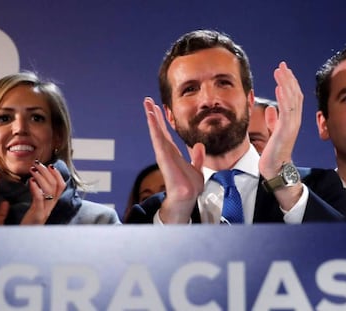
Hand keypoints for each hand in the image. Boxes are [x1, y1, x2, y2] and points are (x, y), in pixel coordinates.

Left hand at [21, 161, 65, 223]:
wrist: (25, 242)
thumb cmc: (27, 226)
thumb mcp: (36, 210)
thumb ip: (39, 198)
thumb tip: (38, 185)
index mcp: (51, 205)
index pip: (61, 187)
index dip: (58, 175)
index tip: (51, 166)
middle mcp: (50, 207)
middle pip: (56, 186)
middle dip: (47, 172)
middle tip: (38, 164)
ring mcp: (45, 211)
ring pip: (49, 190)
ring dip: (41, 177)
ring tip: (33, 170)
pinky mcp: (37, 216)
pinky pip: (39, 199)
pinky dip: (36, 188)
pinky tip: (30, 181)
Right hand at [144, 97, 204, 222]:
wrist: (187, 196)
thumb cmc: (190, 186)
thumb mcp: (197, 169)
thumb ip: (197, 157)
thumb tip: (199, 146)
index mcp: (173, 153)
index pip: (166, 133)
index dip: (161, 121)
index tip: (157, 109)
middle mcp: (167, 151)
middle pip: (158, 129)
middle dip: (153, 114)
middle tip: (147, 100)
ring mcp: (163, 152)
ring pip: (156, 131)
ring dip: (151, 116)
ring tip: (147, 103)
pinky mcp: (162, 155)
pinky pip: (157, 137)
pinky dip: (153, 126)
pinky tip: (150, 115)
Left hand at [259, 62, 302, 209]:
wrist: (275, 170)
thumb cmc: (274, 153)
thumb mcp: (272, 133)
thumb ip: (273, 121)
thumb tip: (270, 108)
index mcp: (291, 121)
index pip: (292, 98)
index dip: (288, 83)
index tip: (282, 70)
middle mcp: (294, 121)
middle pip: (294, 95)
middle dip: (288, 78)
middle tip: (282, 65)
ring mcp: (291, 126)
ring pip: (292, 100)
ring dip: (286, 84)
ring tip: (280, 70)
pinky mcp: (286, 131)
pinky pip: (287, 110)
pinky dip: (284, 97)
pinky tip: (279, 87)